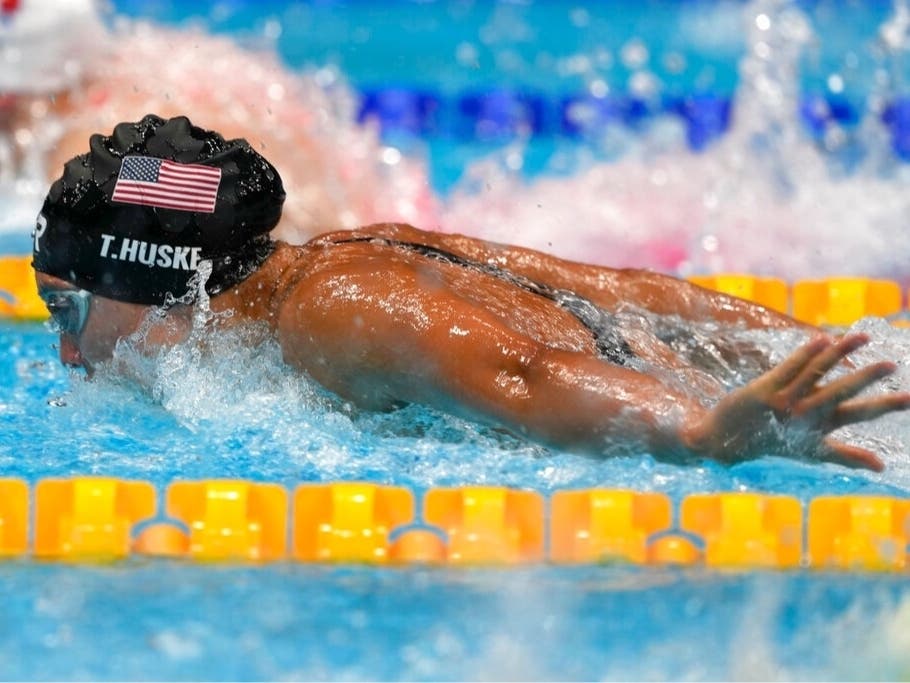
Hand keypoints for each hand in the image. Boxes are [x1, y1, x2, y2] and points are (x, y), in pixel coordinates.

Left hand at [683, 333, 909, 470]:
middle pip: (842, 392)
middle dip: (867, 378)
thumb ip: (846, 455)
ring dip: (840, 354)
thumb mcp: (811, 451)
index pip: (860, 415)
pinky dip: (805, 353)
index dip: (886, 406)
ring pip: (817, 373)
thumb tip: (881, 466)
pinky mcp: (764, 390)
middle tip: (892, 365)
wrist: (724, 442)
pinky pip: (788, 368)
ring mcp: (785, 402)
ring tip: (862, 337)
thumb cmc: (772, 443)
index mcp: (821, 427)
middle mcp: (805, 415)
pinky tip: (823, 338)